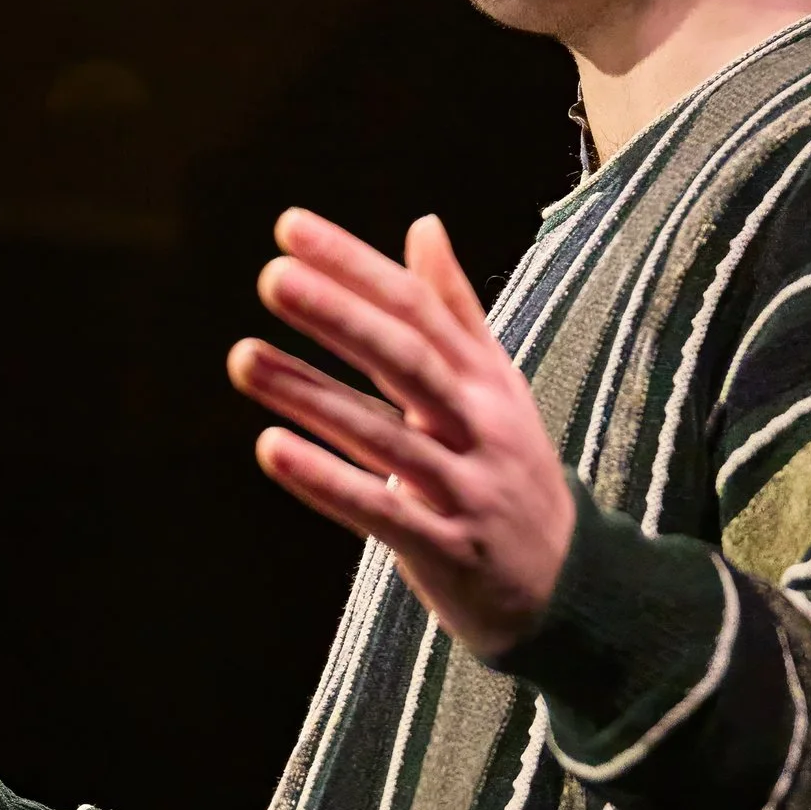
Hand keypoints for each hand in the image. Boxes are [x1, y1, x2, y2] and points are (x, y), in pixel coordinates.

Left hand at [228, 209, 574, 657]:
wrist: (569, 585)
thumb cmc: (512, 469)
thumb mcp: (496, 384)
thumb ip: (455, 308)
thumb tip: (424, 224)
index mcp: (485, 379)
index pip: (418, 308)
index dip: (356, 266)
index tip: (289, 227)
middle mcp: (479, 425)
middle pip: (408, 359)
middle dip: (341, 316)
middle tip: (271, 277)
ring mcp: (465, 488)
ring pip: (383, 436)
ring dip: (310, 395)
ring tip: (242, 358)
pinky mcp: (446, 548)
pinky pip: (381, 511)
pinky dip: (326, 480)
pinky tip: (270, 448)